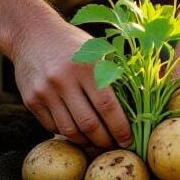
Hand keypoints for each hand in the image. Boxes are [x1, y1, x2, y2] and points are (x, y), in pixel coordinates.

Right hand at [9, 17, 132, 150]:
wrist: (31, 33)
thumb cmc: (72, 43)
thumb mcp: (96, 49)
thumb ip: (116, 72)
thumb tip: (149, 94)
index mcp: (86, 65)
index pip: (107, 106)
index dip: (120, 127)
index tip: (128, 139)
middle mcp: (64, 79)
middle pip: (89, 124)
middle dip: (105, 141)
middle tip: (114, 146)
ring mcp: (45, 91)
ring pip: (70, 130)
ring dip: (86, 142)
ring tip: (96, 142)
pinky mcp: (31, 99)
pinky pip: (52, 126)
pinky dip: (67, 133)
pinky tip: (77, 131)